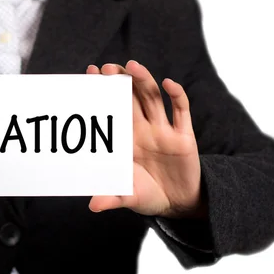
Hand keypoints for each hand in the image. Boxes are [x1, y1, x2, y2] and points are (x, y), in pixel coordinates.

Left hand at [86, 60, 204, 218]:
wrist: (178, 204)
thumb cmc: (147, 195)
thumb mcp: (127, 197)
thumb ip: (111, 198)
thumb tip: (92, 206)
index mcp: (126, 139)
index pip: (112, 109)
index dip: (103, 91)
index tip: (90, 73)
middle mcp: (144, 129)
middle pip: (131, 98)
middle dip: (120, 82)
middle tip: (107, 67)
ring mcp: (164, 131)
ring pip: (153, 99)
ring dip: (144, 81)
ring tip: (132, 66)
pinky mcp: (184, 137)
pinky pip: (181, 112)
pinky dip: (176, 96)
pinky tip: (169, 83)